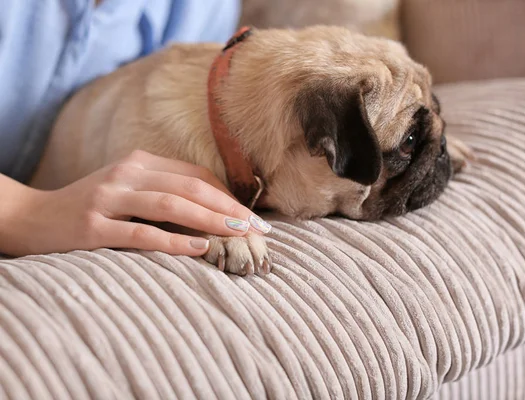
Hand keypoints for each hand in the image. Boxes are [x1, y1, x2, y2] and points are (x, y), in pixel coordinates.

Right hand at [1, 150, 270, 256]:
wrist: (32, 217)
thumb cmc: (92, 207)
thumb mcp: (129, 190)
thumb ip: (165, 193)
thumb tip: (216, 212)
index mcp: (140, 163)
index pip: (195, 176)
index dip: (228, 196)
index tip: (254, 217)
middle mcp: (126, 174)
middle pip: (190, 188)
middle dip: (229, 208)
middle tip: (258, 228)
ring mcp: (108, 199)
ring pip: (170, 205)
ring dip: (210, 219)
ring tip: (239, 234)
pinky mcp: (92, 227)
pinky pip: (140, 233)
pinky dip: (173, 240)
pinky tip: (199, 248)